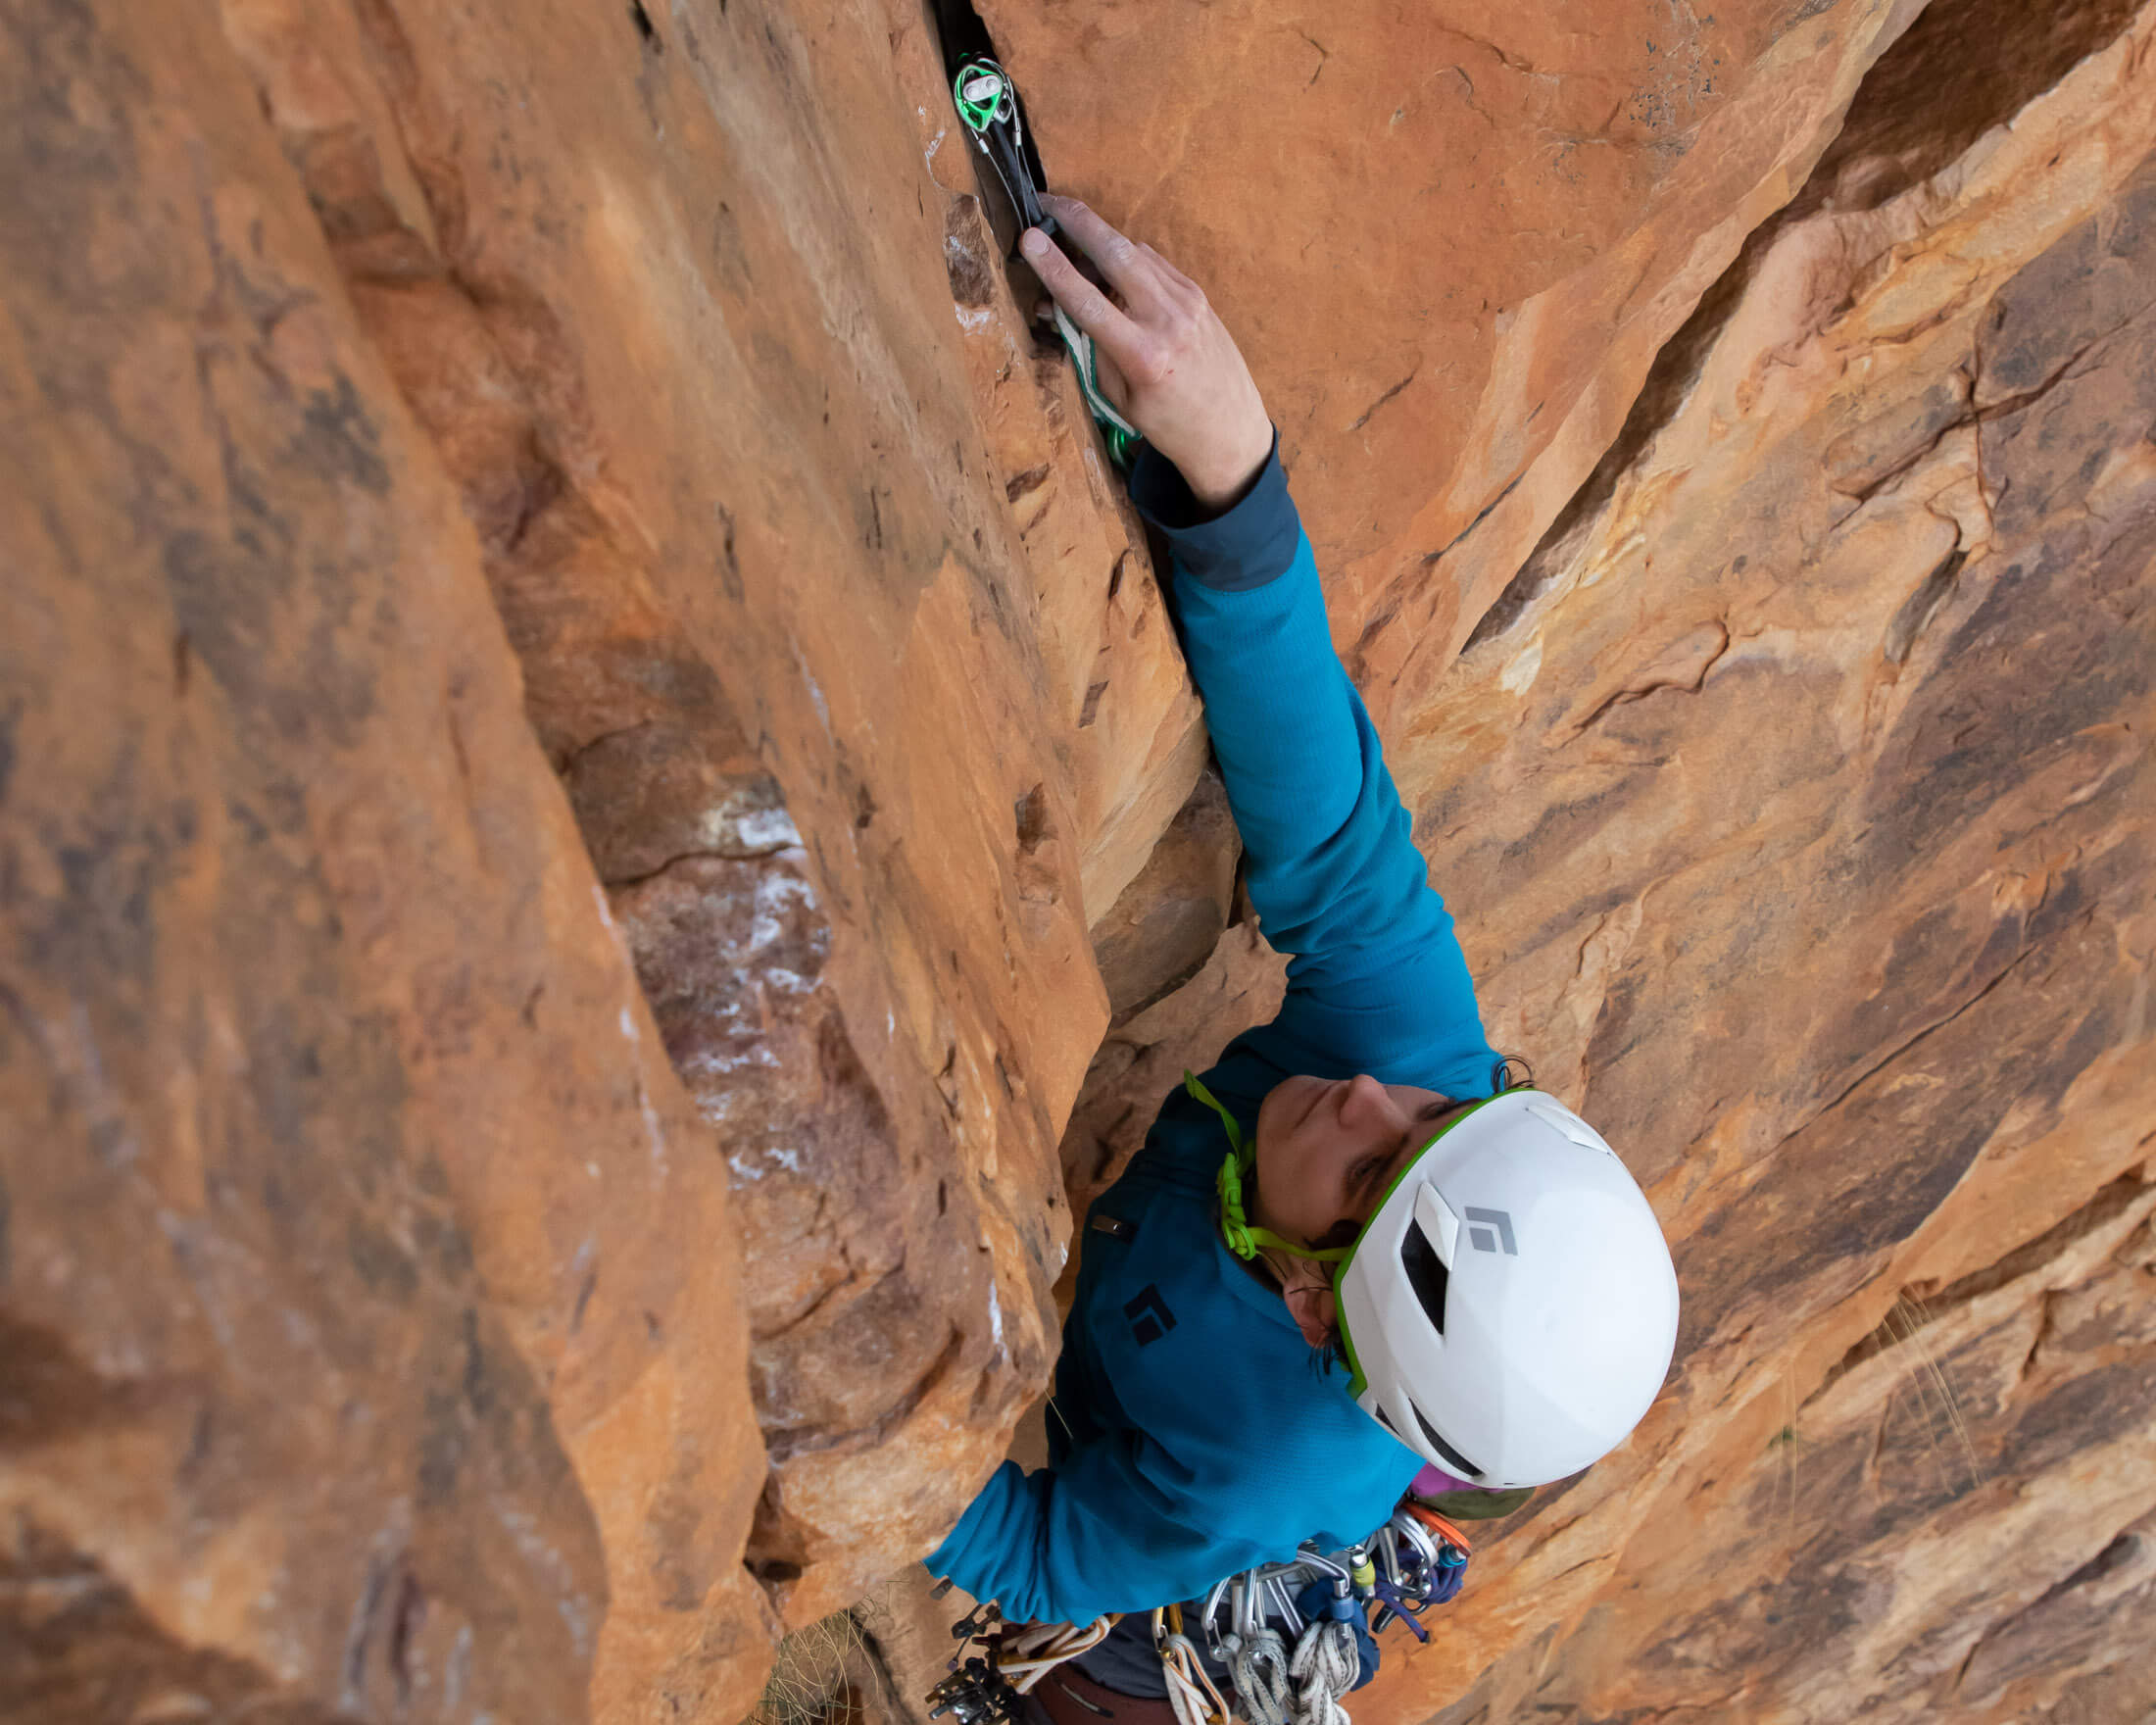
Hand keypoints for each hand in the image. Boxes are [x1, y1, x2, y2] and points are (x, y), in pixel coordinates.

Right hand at [1021, 195, 1273, 509]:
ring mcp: (1188, 302)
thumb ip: (1090, 348)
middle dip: (1078, 221)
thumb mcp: (1119, 397)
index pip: (1088, 300)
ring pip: (1135, 252)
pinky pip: (1154, 264)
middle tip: (1046, 201)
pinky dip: (1126, 257)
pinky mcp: (1197, 294)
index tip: (1028, 238)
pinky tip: (1108, 264)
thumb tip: (1054, 306)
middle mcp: (1168, 321)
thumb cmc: (1168, 424)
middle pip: (1117, 254)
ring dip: (1100, 237)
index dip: (1054, 266)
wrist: (1230, 430)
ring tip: (1069, 233)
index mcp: (1143, 356)